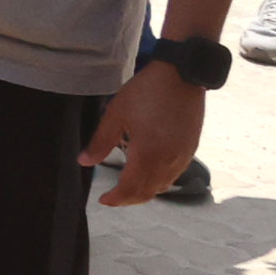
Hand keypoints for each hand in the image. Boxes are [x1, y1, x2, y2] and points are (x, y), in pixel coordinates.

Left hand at [89, 66, 207, 207]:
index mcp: (147, 154)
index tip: (103, 199)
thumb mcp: (116, 114)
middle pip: (147, 192)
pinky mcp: (191, 148)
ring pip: (163, 186)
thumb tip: (84, 162)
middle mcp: (168, 161)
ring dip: (145, 191)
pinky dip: (160, 181)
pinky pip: (175, 175)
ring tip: (129, 186)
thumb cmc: (146, 91)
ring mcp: (182, 156)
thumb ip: (101, 142)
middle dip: (128, 199)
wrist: (182, 75)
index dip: (116, 199)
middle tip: (114, 197)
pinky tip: (149, 173)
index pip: (130, 189)